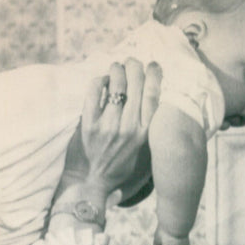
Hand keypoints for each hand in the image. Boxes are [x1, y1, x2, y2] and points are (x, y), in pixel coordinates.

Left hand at [74, 58, 161, 202]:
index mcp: (145, 133)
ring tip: (117, 68)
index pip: (153, 95)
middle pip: (136, 84)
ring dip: (117, 70)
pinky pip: (95, 91)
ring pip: (116, 83)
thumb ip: (149, 128)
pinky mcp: (89, 123)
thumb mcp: (144, 151)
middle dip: (135, 66)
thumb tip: (154, 99)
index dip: (154, 75)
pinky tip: (104, 81)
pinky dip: (101, 81)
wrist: (94, 182)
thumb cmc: (120, 167)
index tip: (154, 66)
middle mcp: (129, 127)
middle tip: (132, 62)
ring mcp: (108, 125)